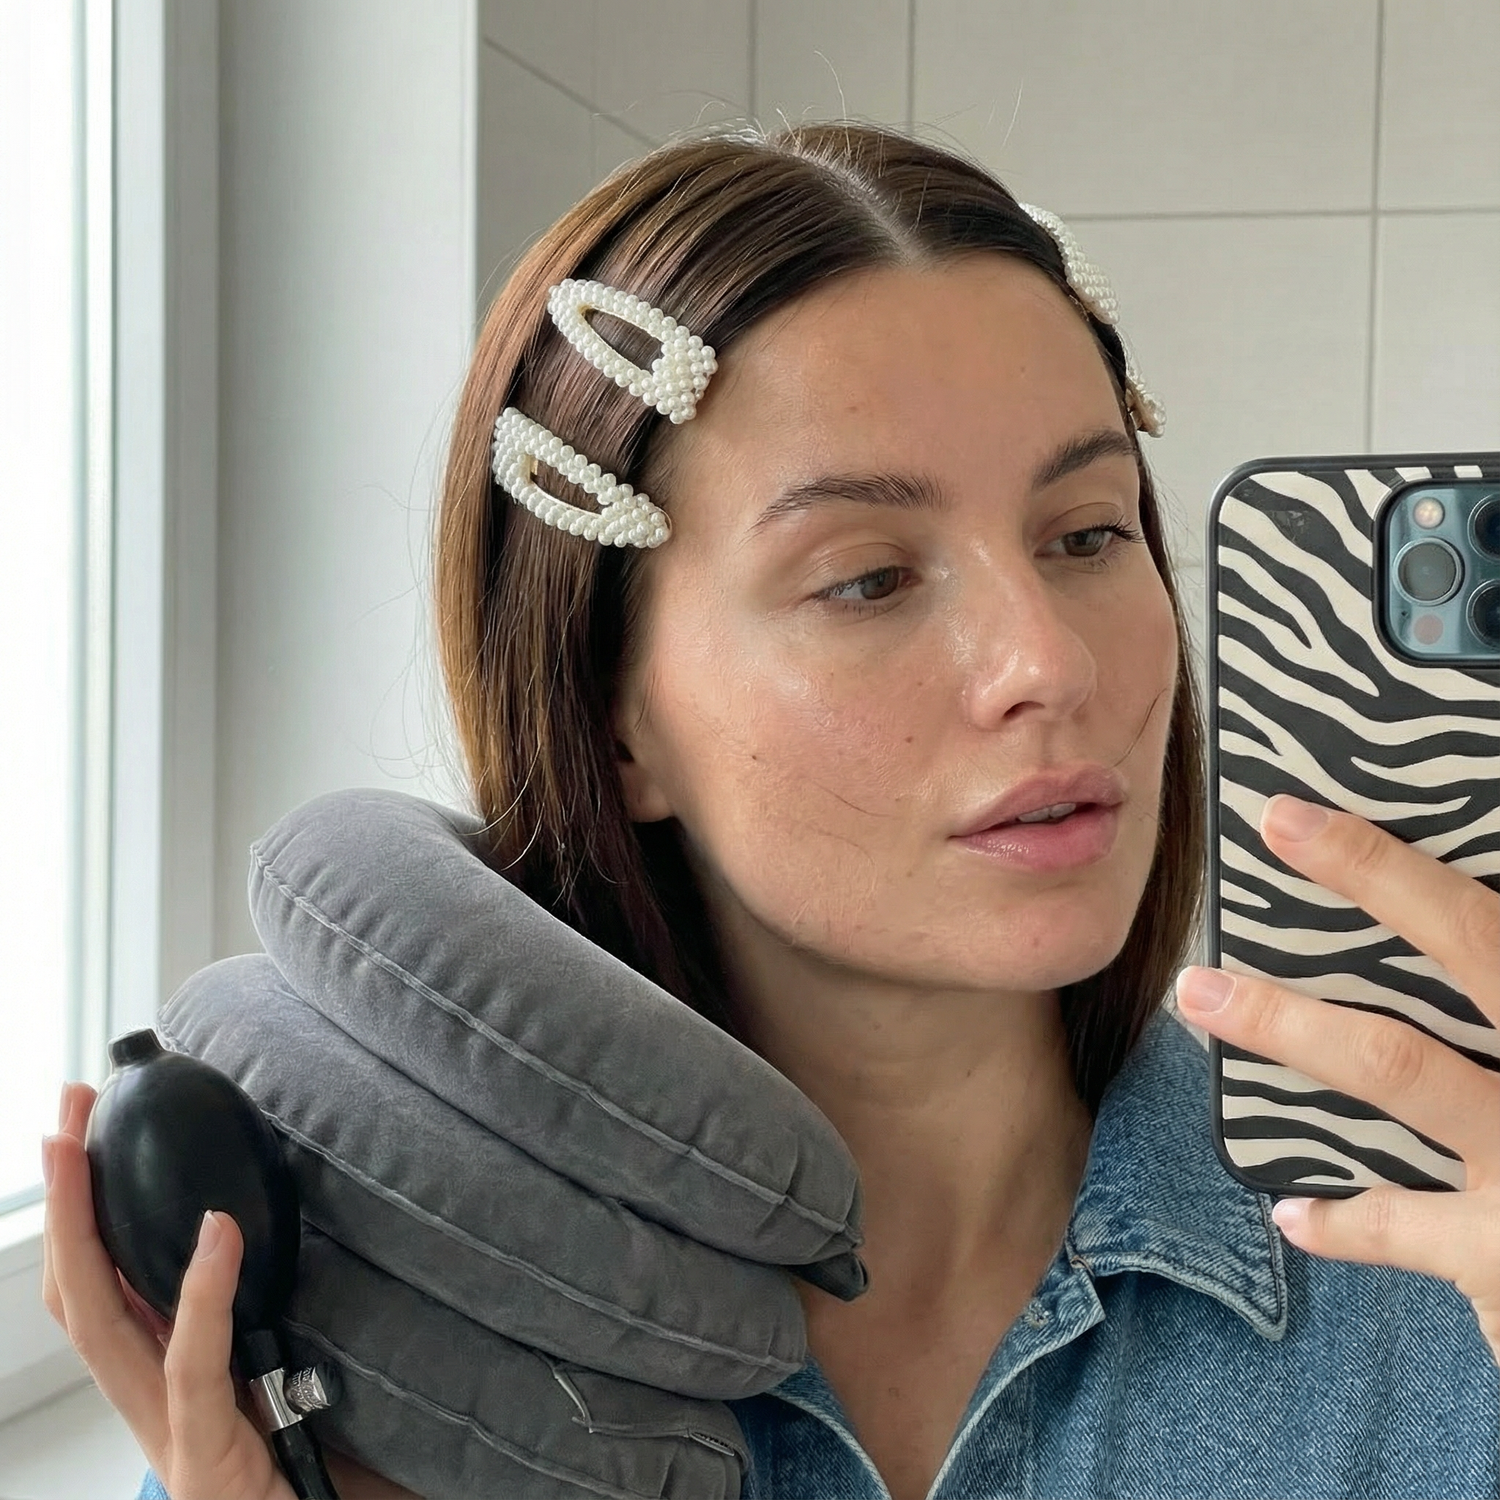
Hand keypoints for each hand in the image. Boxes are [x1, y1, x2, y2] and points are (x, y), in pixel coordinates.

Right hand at [41, 1081, 295, 1499]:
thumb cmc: (304, 1459)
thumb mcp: (267, 1368)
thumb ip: (249, 1311)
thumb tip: (263, 1215)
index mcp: (156, 1375)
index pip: (96, 1284)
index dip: (76, 1210)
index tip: (75, 1131)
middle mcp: (145, 1399)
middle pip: (78, 1288)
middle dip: (62, 1199)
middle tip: (62, 1114)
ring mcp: (167, 1430)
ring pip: (101, 1321)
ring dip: (84, 1231)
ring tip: (85, 1148)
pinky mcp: (206, 1453)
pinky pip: (191, 1364)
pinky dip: (201, 1295)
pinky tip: (215, 1232)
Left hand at [1175, 792, 1499, 1367]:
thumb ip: (1490, 991)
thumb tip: (1454, 948)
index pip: (1497, 924)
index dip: (1410, 861)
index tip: (1316, 808)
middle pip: (1478, 945)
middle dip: (1374, 876)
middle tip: (1280, 821)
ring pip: (1397, 1063)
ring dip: (1286, 1021)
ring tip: (1201, 993)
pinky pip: (1399, 1225)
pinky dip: (1340, 1220)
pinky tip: (1291, 1211)